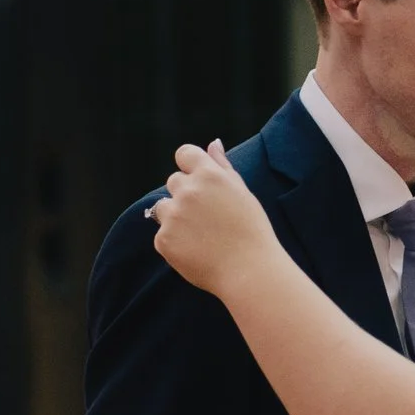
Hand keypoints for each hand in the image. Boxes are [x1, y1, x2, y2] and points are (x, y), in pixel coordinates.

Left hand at [150, 140, 280, 298]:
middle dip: (186, 195)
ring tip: (202, 234)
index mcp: (209, 175)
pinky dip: (176, 241)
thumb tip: (212, 144)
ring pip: (163, 207)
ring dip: (176, 216)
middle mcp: (188, 191)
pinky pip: (162, 233)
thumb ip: (223, 166)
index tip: (201, 183)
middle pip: (174, 181)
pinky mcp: (163, 239)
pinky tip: (197, 250)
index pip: (184, 154)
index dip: (190, 167)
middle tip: (209, 217)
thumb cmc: (251, 230)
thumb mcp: (242, 193)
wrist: (249, 270)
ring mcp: (173, 215)